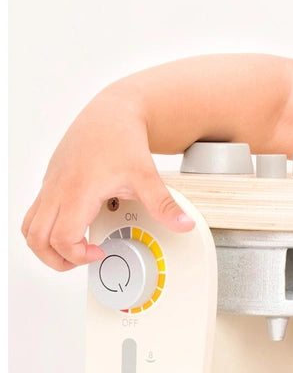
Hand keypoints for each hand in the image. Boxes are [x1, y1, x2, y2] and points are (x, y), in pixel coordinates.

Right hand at [22, 90, 193, 270]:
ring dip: (45, 246)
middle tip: (83, 259)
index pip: (62, 238)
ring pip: (29, 227)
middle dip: (56, 259)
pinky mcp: (51, 181)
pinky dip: (46, 228)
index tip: (99, 251)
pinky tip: (73, 226)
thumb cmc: (121, 139)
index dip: (78, 255)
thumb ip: (163, 205)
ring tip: (73, 250)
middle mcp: (57, 190)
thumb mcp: (146, 175)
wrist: (111, 113)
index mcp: (77, 193)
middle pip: (36, 239)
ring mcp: (51, 185)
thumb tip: (183, 224)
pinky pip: (36, 212)